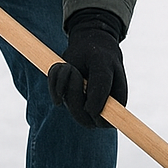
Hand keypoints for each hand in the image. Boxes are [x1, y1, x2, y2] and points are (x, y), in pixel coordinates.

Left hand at [47, 8, 126, 128]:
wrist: (88, 46)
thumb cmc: (100, 56)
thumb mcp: (103, 66)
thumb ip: (101, 88)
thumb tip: (91, 112)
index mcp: (113, 106)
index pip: (103, 122)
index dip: (93, 111)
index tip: (88, 97)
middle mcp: (96, 111)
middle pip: (79, 115)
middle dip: (74, 91)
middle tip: (74, 71)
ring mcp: (79, 105)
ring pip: (66, 103)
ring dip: (64, 79)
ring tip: (71, 66)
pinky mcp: (65, 98)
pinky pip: (54, 92)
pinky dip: (55, 76)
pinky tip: (63, 66)